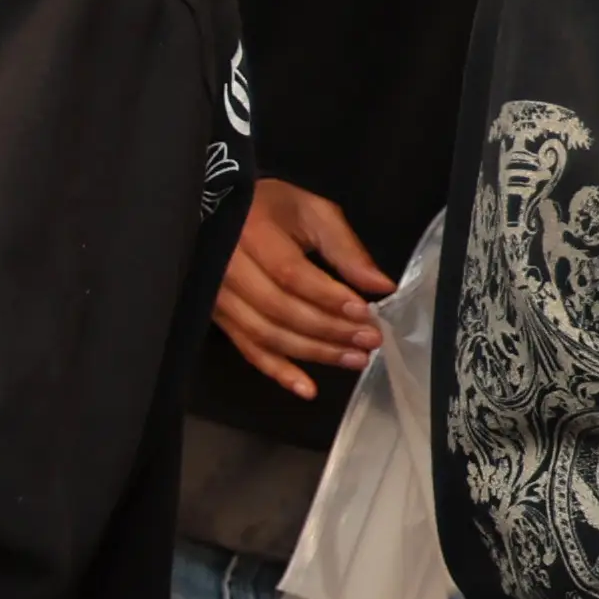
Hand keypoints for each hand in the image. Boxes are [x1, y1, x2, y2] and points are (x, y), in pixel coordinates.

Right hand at [214, 179, 392, 401]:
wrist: (218, 212)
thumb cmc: (271, 208)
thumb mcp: (312, 213)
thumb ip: (345, 248)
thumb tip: (381, 286)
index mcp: (252, 234)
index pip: (290, 274)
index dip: (328, 297)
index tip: (365, 312)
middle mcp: (226, 269)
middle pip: (280, 310)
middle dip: (329, 329)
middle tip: (370, 340)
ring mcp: (218, 297)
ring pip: (266, 334)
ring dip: (313, 352)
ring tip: (355, 359)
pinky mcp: (219, 318)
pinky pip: (248, 349)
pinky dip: (278, 372)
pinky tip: (308, 389)